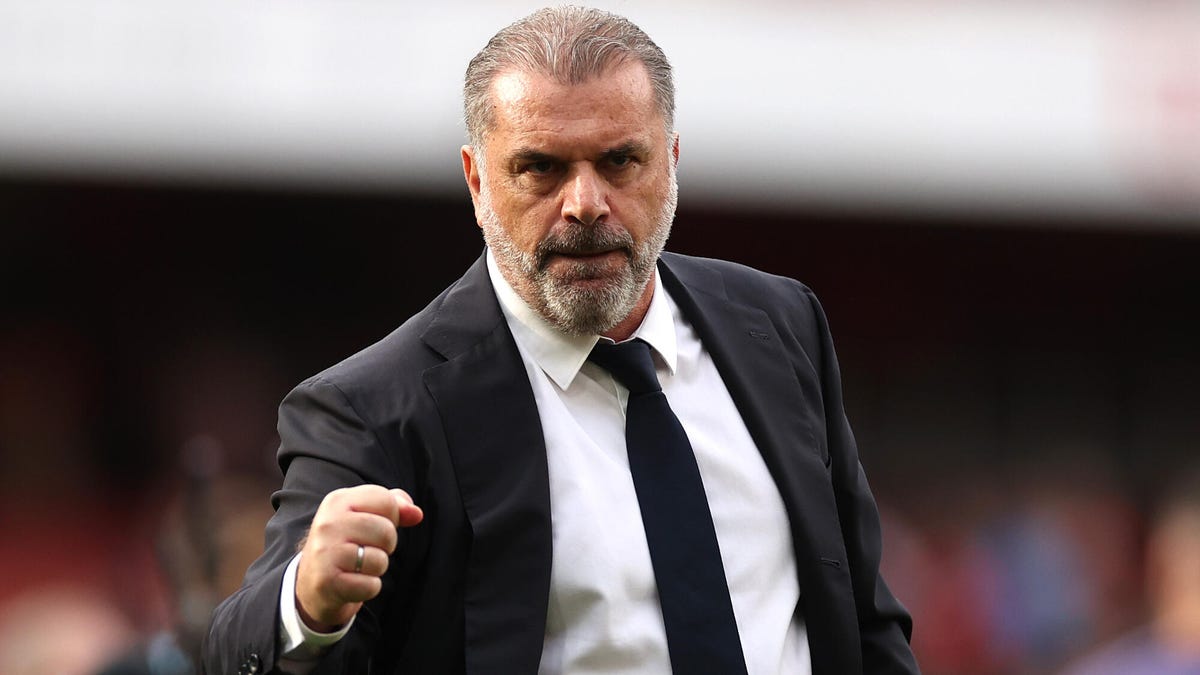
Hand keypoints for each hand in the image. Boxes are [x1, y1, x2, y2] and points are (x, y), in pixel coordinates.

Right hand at [295, 485, 423, 630]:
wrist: (311, 581)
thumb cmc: (347, 542)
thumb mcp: (365, 515)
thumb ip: (394, 506)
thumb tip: (416, 514)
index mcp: (338, 500)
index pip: (386, 501)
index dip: (391, 517)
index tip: (374, 525)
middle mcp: (328, 524)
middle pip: (387, 532)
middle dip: (387, 545)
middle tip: (367, 549)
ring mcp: (325, 553)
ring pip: (380, 561)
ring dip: (377, 567)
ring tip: (358, 566)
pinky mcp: (327, 582)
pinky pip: (371, 586)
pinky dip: (369, 588)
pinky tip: (353, 582)